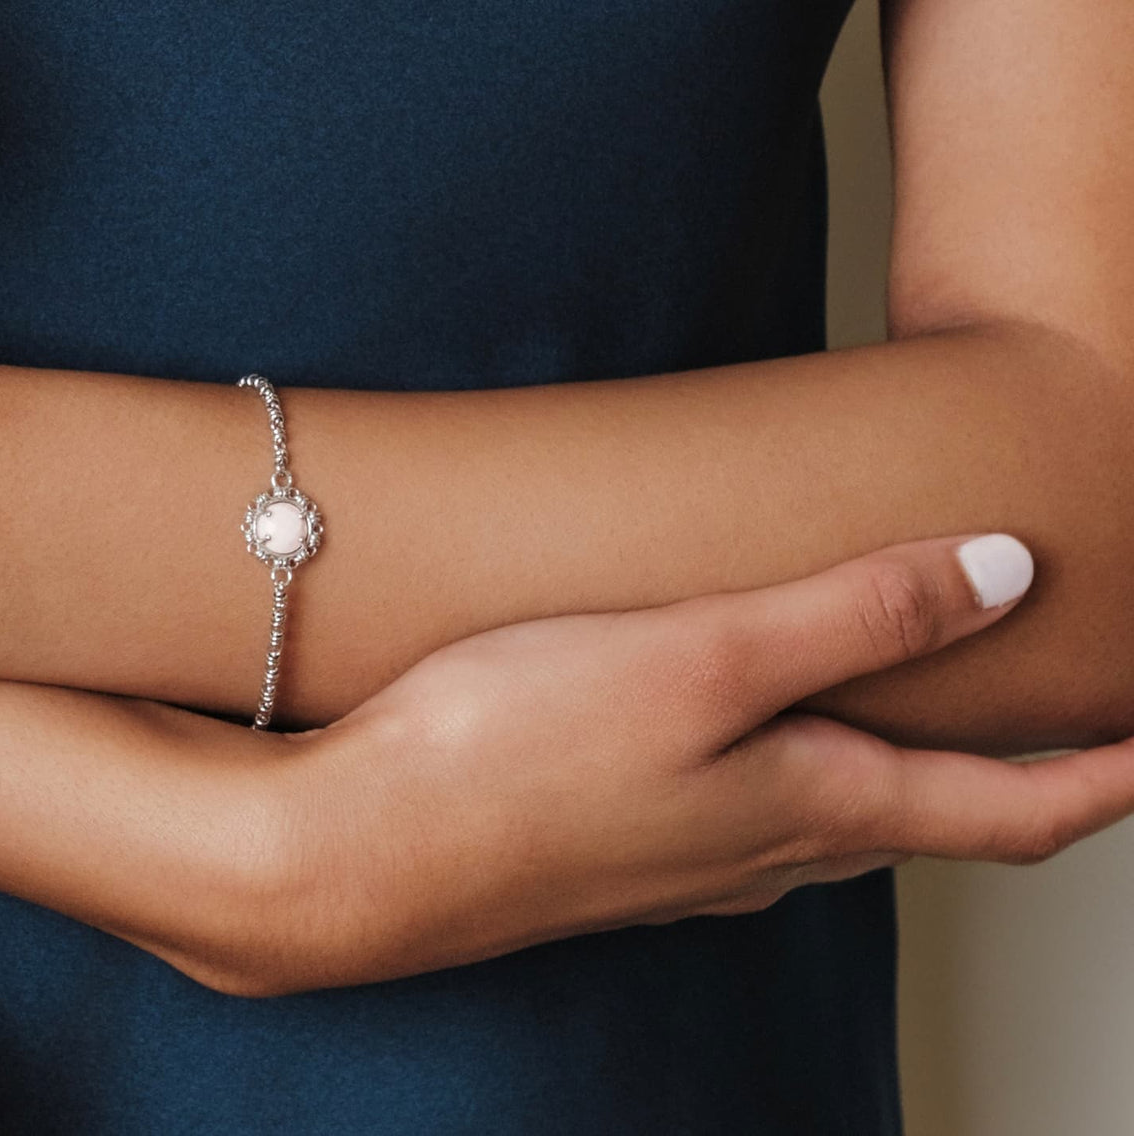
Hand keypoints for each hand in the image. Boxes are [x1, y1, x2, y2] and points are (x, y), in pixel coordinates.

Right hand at [254, 532, 1133, 995]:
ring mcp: (693, 856)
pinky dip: (793, 768)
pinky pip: (747, 811)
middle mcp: (767, 850)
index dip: (1103, 781)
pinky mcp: (625, 843)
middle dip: (1008, 779)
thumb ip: (860, 619)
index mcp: (811, 807)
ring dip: (898, 772)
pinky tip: (750, 731)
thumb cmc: (522, 753)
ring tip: (913, 707)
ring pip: (835, 818)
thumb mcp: (709, 664)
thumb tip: (1008, 572)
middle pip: (927, 819)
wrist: (368, 849)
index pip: (1009, 813)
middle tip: (1051, 718)